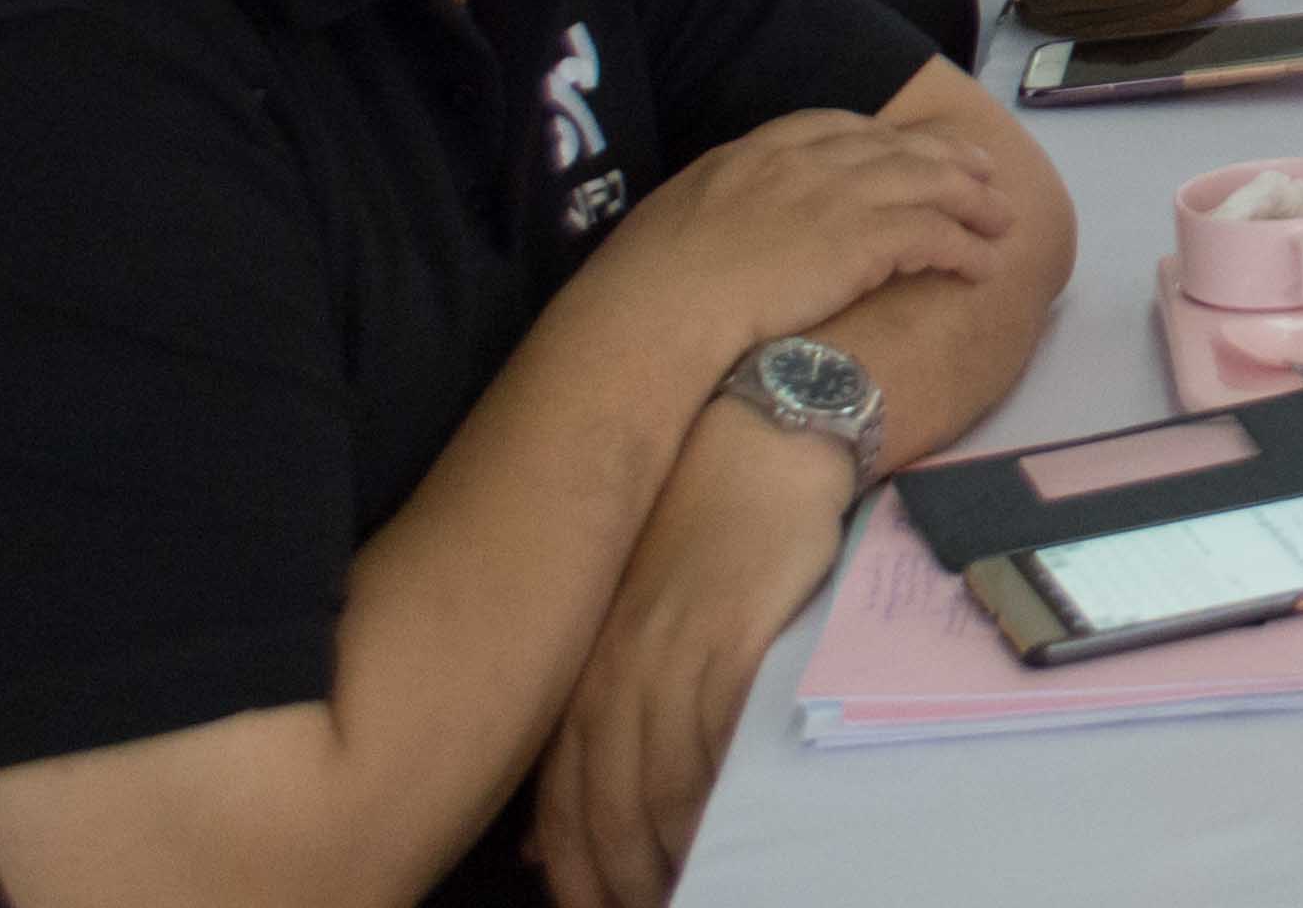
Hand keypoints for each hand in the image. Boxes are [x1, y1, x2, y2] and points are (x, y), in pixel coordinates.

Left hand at [532, 413, 849, 907]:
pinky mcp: (727, 639)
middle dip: (625, 880)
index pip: (560, 807)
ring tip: (697, 890)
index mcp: (580, 671)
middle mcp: (610, 670)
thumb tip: (542, 840)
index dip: (576, 876)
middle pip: (606, 812)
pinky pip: (715, 745)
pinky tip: (734, 835)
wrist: (761, 440)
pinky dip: (718, 804)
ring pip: (657, 791)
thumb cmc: (704, 531)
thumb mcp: (633, 625)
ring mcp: (666, 656)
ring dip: (672, 857)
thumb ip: (597, 720)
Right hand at [580, 109, 1014, 370]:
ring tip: (1002, 216)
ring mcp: (837, 196)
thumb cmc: (646, 285)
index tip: (908, 146)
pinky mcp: (863, 240)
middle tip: (980, 167)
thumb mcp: (676, 218)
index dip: (883, 137)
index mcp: (755, 152)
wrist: (656, 310)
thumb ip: (716, 207)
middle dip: (944, 157)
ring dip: (971, 200)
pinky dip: (965, 247)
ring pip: (928, 185)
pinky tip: (983, 264)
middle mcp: (804, 162)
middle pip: (895, 148)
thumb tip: (723, 225)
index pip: (836, 127)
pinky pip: (934, 236)